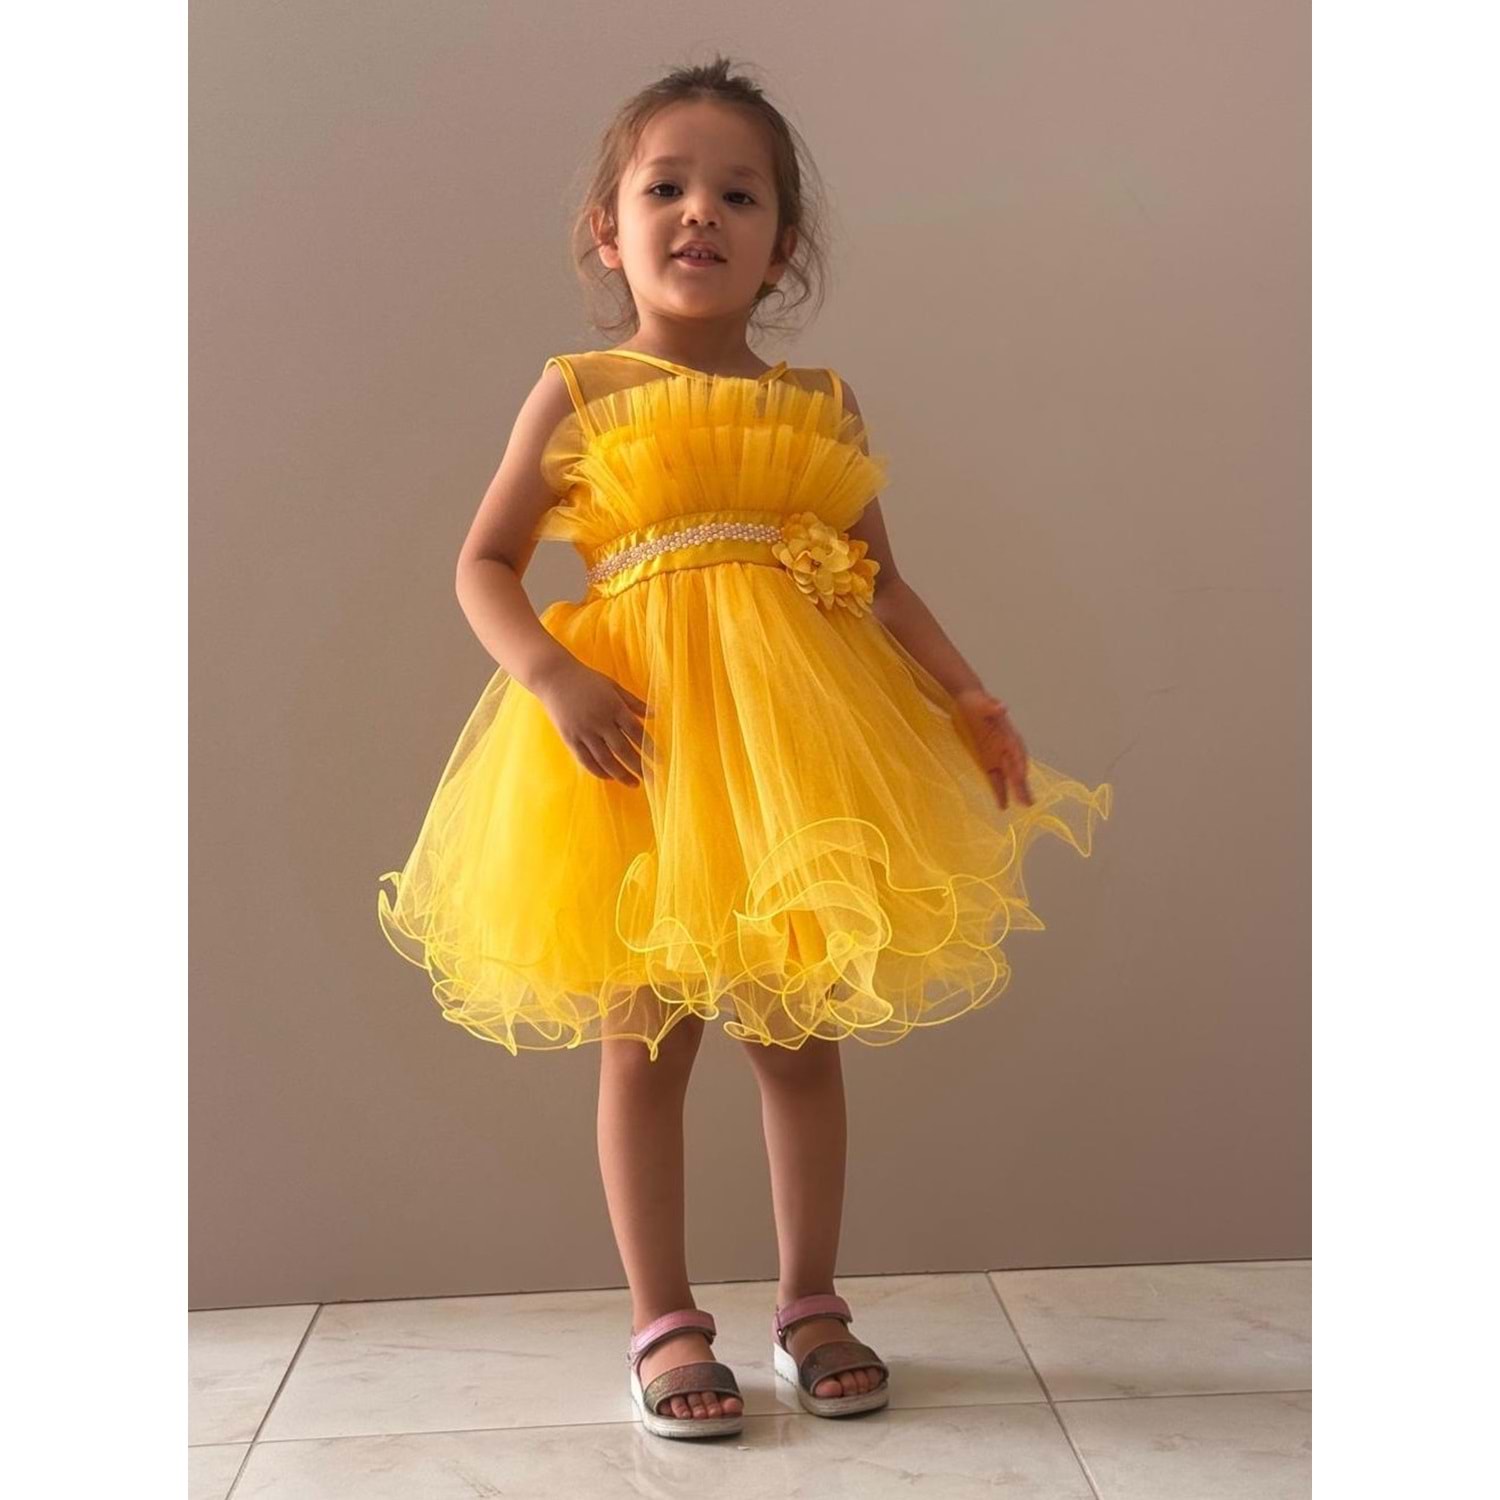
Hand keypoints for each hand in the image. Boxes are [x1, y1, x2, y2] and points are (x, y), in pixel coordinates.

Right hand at [532, 656, 653, 787]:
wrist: (554, 677)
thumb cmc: (587, 680)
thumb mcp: (613, 686)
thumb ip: (633, 702)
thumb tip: (656, 714)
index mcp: (613, 706)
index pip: (635, 732)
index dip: (649, 748)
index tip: (659, 761)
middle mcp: (600, 721)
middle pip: (622, 749)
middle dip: (639, 766)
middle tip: (652, 779)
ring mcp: (583, 731)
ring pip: (605, 759)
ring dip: (621, 774)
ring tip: (634, 783)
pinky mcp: (570, 738)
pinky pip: (586, 760)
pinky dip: (599, 771)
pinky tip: (610, 777)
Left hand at [952, 688, 1034, 809]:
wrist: (969, 700)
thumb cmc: (977, 702)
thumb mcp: (983, 703)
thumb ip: (992, 706)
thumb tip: (1003, 706)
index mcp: (1008, 734)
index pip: (1017, 753)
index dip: (1019, 766)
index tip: (1021, 779)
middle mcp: (1006, 747)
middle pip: (1016, 769)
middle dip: (1023, 785)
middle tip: (1029, 802)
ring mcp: (998, 755)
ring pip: (1009, 777)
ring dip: (1016, 791)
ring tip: (1025, 806)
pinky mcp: (988, 760)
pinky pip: (995, 778)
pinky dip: (999, 791)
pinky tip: (1002, 805)